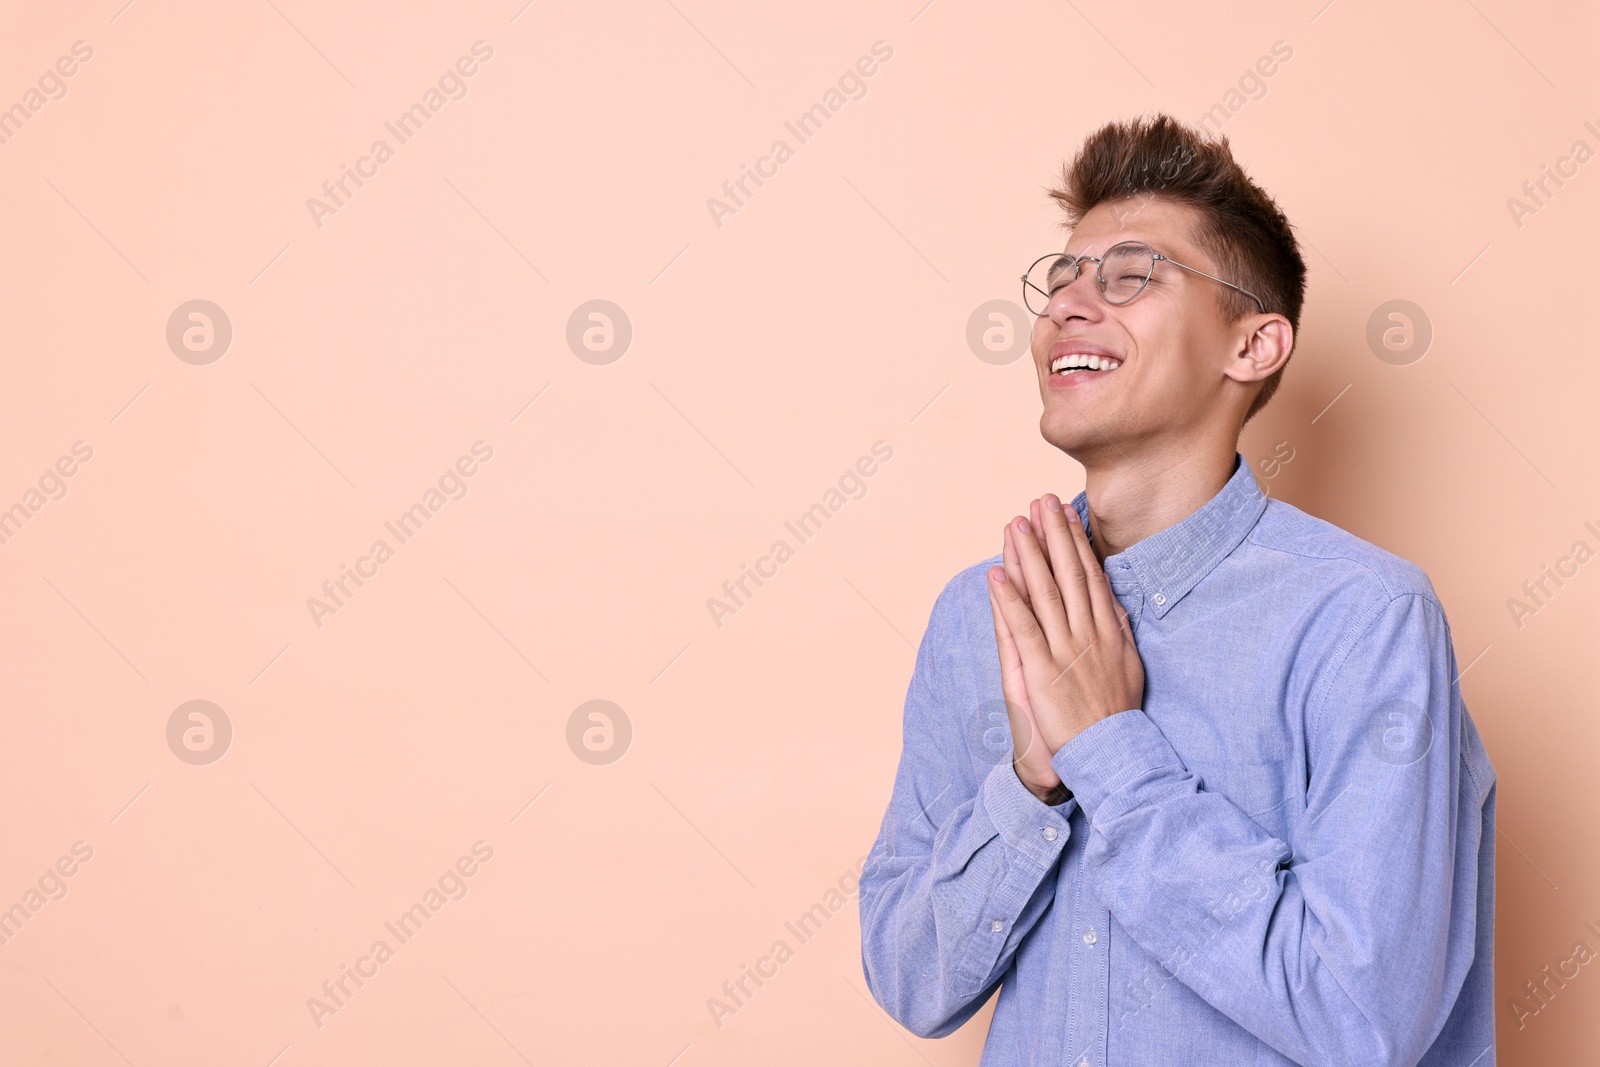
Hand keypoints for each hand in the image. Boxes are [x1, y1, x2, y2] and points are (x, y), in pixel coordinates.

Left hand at [988, 494, 1144, 800]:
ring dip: (1028, 555)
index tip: (1066, 512)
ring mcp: (1065, 651)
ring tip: (1015, 523)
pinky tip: (996, 574)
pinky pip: (1023, 628)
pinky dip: (1008, 600)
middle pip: (1069, 574)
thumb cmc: (1115, 714)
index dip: (1076, 542)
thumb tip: (1113, 600)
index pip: (1090, 576)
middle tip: (1040, 500)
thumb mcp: (1128, 665)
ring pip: (1045, 593)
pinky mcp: (1042, 671)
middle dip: (1054, 534)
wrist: (1111, 755)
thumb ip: (1118, 630)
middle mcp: (1088, 634)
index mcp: (1109, 631)